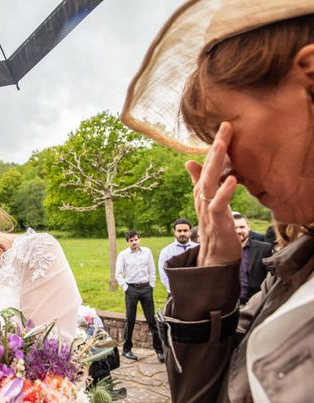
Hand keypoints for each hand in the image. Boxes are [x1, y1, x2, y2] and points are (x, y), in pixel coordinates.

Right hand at [186, 122, 240, 266]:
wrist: (214, 256)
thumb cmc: (214, 227)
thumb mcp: (208, 200)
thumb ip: (199, 180)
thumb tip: (190, 161)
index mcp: (202, 190)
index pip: (208, 163)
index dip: (216, 145)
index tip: (225, 126)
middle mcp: (202, 196)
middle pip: (208, 168)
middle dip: (217, 147)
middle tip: (225, 127)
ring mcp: (207, 208)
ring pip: (210, 182)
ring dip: (216, 163)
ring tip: (223, 146)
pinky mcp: (216, 220)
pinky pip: (219, 204)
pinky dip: (224, 192)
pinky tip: (232, 179)